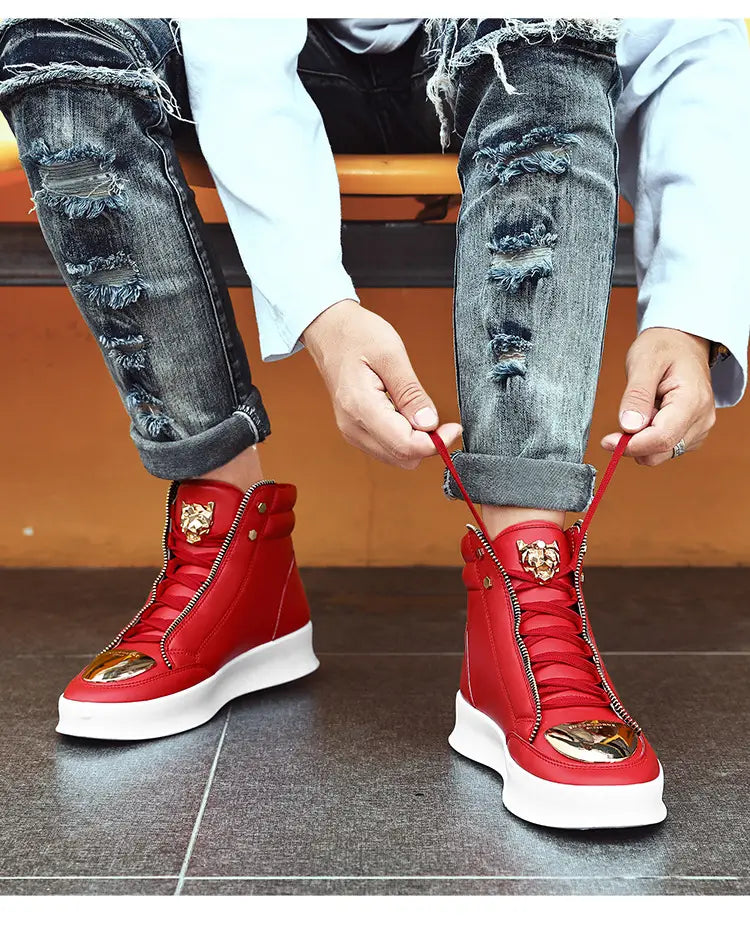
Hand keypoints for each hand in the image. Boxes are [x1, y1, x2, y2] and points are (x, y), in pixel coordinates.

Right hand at [303, 300, 462, 468]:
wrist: (330, 331)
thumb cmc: (357, 336)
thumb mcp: (392, 355)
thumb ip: (411, 393)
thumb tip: (429, 424)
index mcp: (361, 407)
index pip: (405, 445)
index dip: (436, 443)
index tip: (454, 428)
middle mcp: (353, 427)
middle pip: (402, 458)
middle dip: (427, 444)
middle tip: (442, 421)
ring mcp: (351, 431)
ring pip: (396, 457)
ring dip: (416, 443)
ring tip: (422, 413)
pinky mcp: (355, 431)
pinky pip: (386, 448)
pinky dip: (404, 439)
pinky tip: (408, 417)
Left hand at [601, 327, 715, 465]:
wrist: (682, 342)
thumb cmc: (665, 347)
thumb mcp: (644, 362)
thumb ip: (636, 396)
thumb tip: (628, 427)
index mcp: (693, 401)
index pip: (662, 438)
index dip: (631, 445)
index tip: (607, 441)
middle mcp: (701, 419)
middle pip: (661, 451)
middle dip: (634, 443)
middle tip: (623, 417)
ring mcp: (699, 428)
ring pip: (661, 453)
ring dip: (642, 439)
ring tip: (644, 408)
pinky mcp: (691, 433)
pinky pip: (665, 448)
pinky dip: (650, 438)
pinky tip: (651, 414)